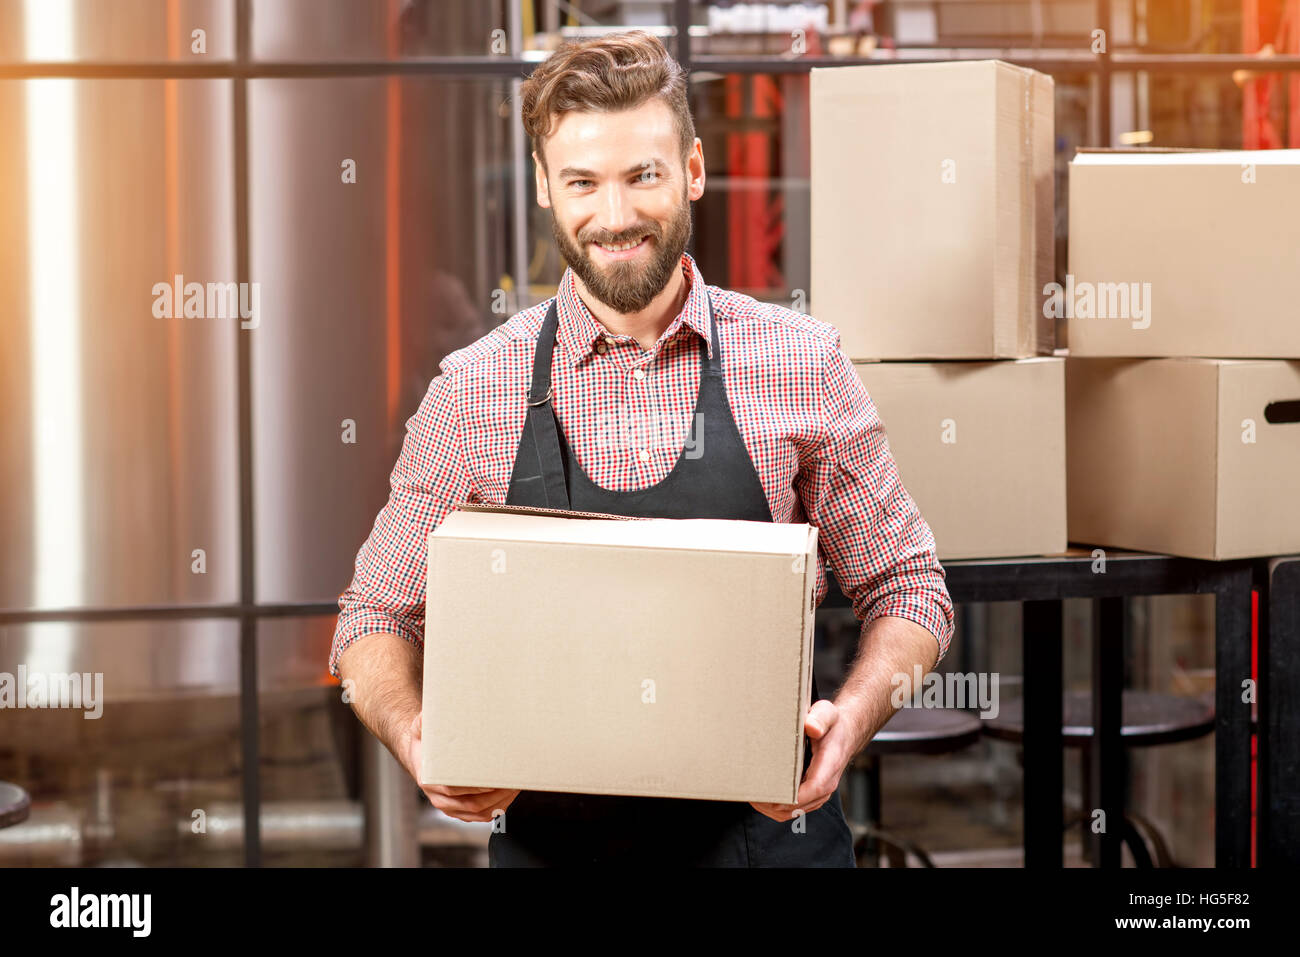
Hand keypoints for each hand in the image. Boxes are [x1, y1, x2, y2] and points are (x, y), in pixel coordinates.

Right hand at [400, 712, 520, 822]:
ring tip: (516, 786)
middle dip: (495, 794)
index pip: (453, 789)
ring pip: (478, 812)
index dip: (475, 786)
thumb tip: (432, 712)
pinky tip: (509, 795)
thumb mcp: (421, 729)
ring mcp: (449, 807)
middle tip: (513, 780)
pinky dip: (497, 808)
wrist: (421, 759)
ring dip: (500, 801)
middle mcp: (439, 797)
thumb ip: (424, 722)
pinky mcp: (459, 811)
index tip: (493, 779)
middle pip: (471, 804)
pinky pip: (480, 816)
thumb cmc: (425, 744)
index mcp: (430, 779)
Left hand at [749, 699, 852, 822]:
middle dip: (773, 803)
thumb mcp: (827, 713)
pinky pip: (794, 810)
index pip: (814, 787)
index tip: (768, 793)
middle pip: (799, 805)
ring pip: (794, 812)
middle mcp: (827, 784)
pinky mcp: (813, 796)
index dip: (790, 795)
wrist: (844, 734)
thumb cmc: (832, 724)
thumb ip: (820, 718)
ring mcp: (820, 793)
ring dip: (772, 808)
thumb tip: (811, 727)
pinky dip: (777, 808)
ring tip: (752, 797)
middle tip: (751, 792)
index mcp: (830, 764)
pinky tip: (762, 799)